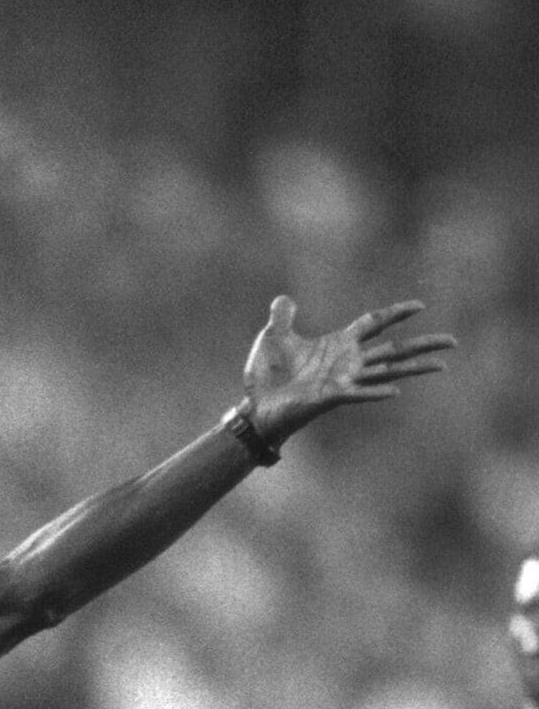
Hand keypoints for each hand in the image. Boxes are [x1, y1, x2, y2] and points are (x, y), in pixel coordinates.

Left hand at [241, 297, 453, 447]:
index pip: (374, 323)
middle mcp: (347, 363)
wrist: (254, 409)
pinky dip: (376, 391)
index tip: (421, 306)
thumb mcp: (273, 337)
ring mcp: (342, 381)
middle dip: (423, 344)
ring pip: (387, 372)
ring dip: (414, 368)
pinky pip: (359, 393)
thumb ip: (284, 317)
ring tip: (442, 365)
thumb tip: (284, 299)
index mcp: (337, 345)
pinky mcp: (331, 397)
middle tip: (454, 342)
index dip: (396, 313)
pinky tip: (397, 390)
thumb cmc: (266, 379)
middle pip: (393, 349)